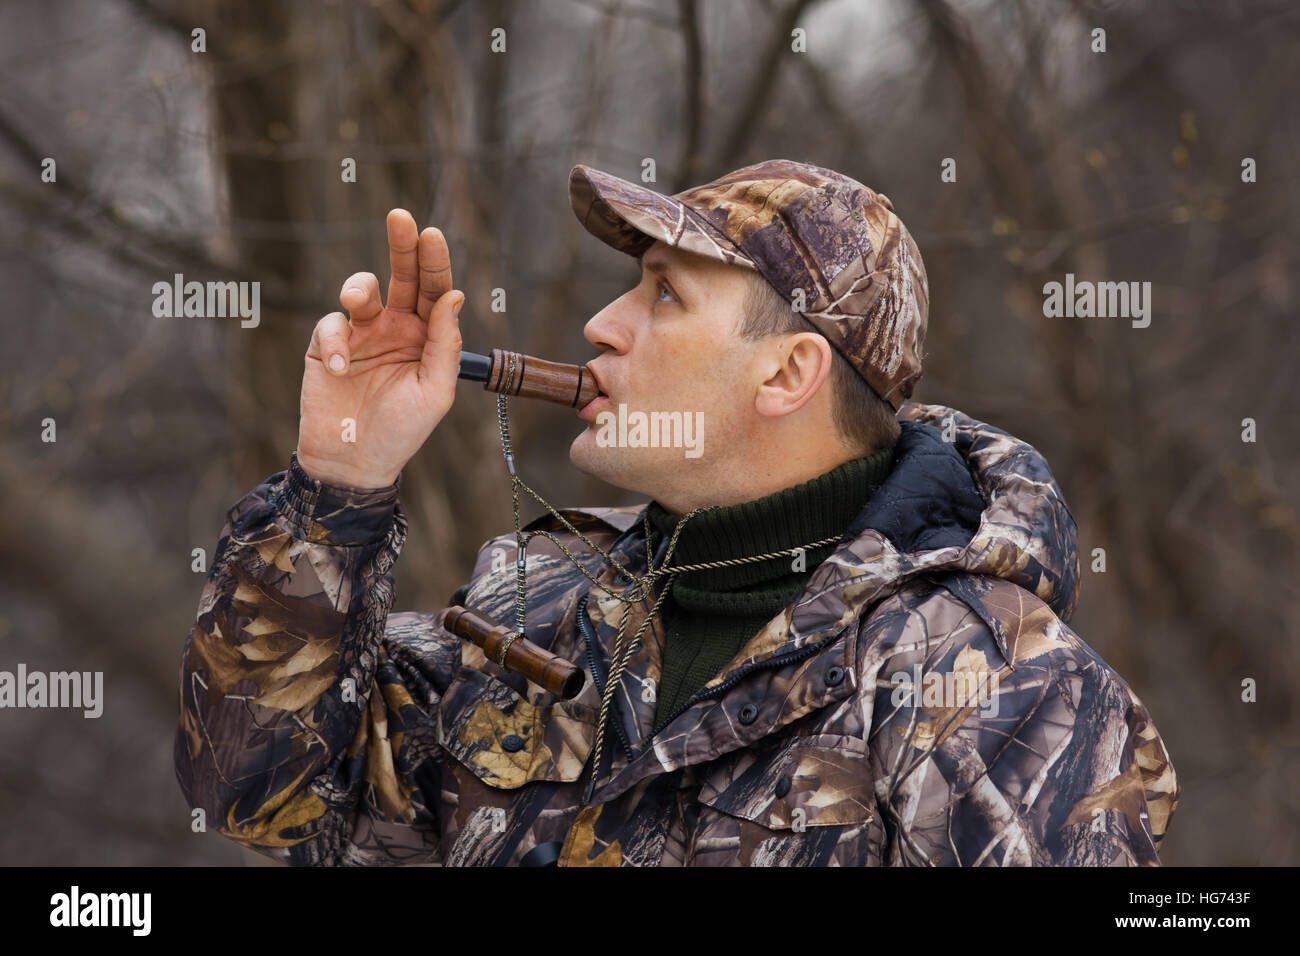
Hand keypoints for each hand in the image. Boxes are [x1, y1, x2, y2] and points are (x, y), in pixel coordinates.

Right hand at [295, 209, 463, 487]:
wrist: (352, 463)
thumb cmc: (401, 431)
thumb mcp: (434, 392)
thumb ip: (445, 345)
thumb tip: (454, 297)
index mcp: (427, 337)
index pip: (435, 292)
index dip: (434, 262)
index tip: (431, 235)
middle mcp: (396, 328)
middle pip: (402, 276)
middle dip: (402, 245)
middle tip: (401, 217)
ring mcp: (361, 334)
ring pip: (362, 290)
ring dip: (359, 286)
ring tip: (356, 301)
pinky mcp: (327, 345)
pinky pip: (330, 324)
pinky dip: (334, 339)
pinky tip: (338, 367)